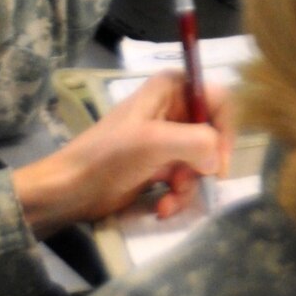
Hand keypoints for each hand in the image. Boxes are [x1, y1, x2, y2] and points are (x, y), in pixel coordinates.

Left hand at [13, 73, 232, 235]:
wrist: (70, 189)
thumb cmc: (109, 156)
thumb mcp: (154, 142)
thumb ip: (196, 141)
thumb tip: (218, 160)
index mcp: (171, 88)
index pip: (218, 98)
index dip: (225, 127)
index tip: (221, 159)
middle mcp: (173, 108)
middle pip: (212, 133)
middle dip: (204, 163)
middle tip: (198, 182)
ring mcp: (167, 139)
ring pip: (201, 160)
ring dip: (189, 185)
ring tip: (170, 200)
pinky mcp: (160, 165)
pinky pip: (185, 177)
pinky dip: (178, 194)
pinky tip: (162, 207)